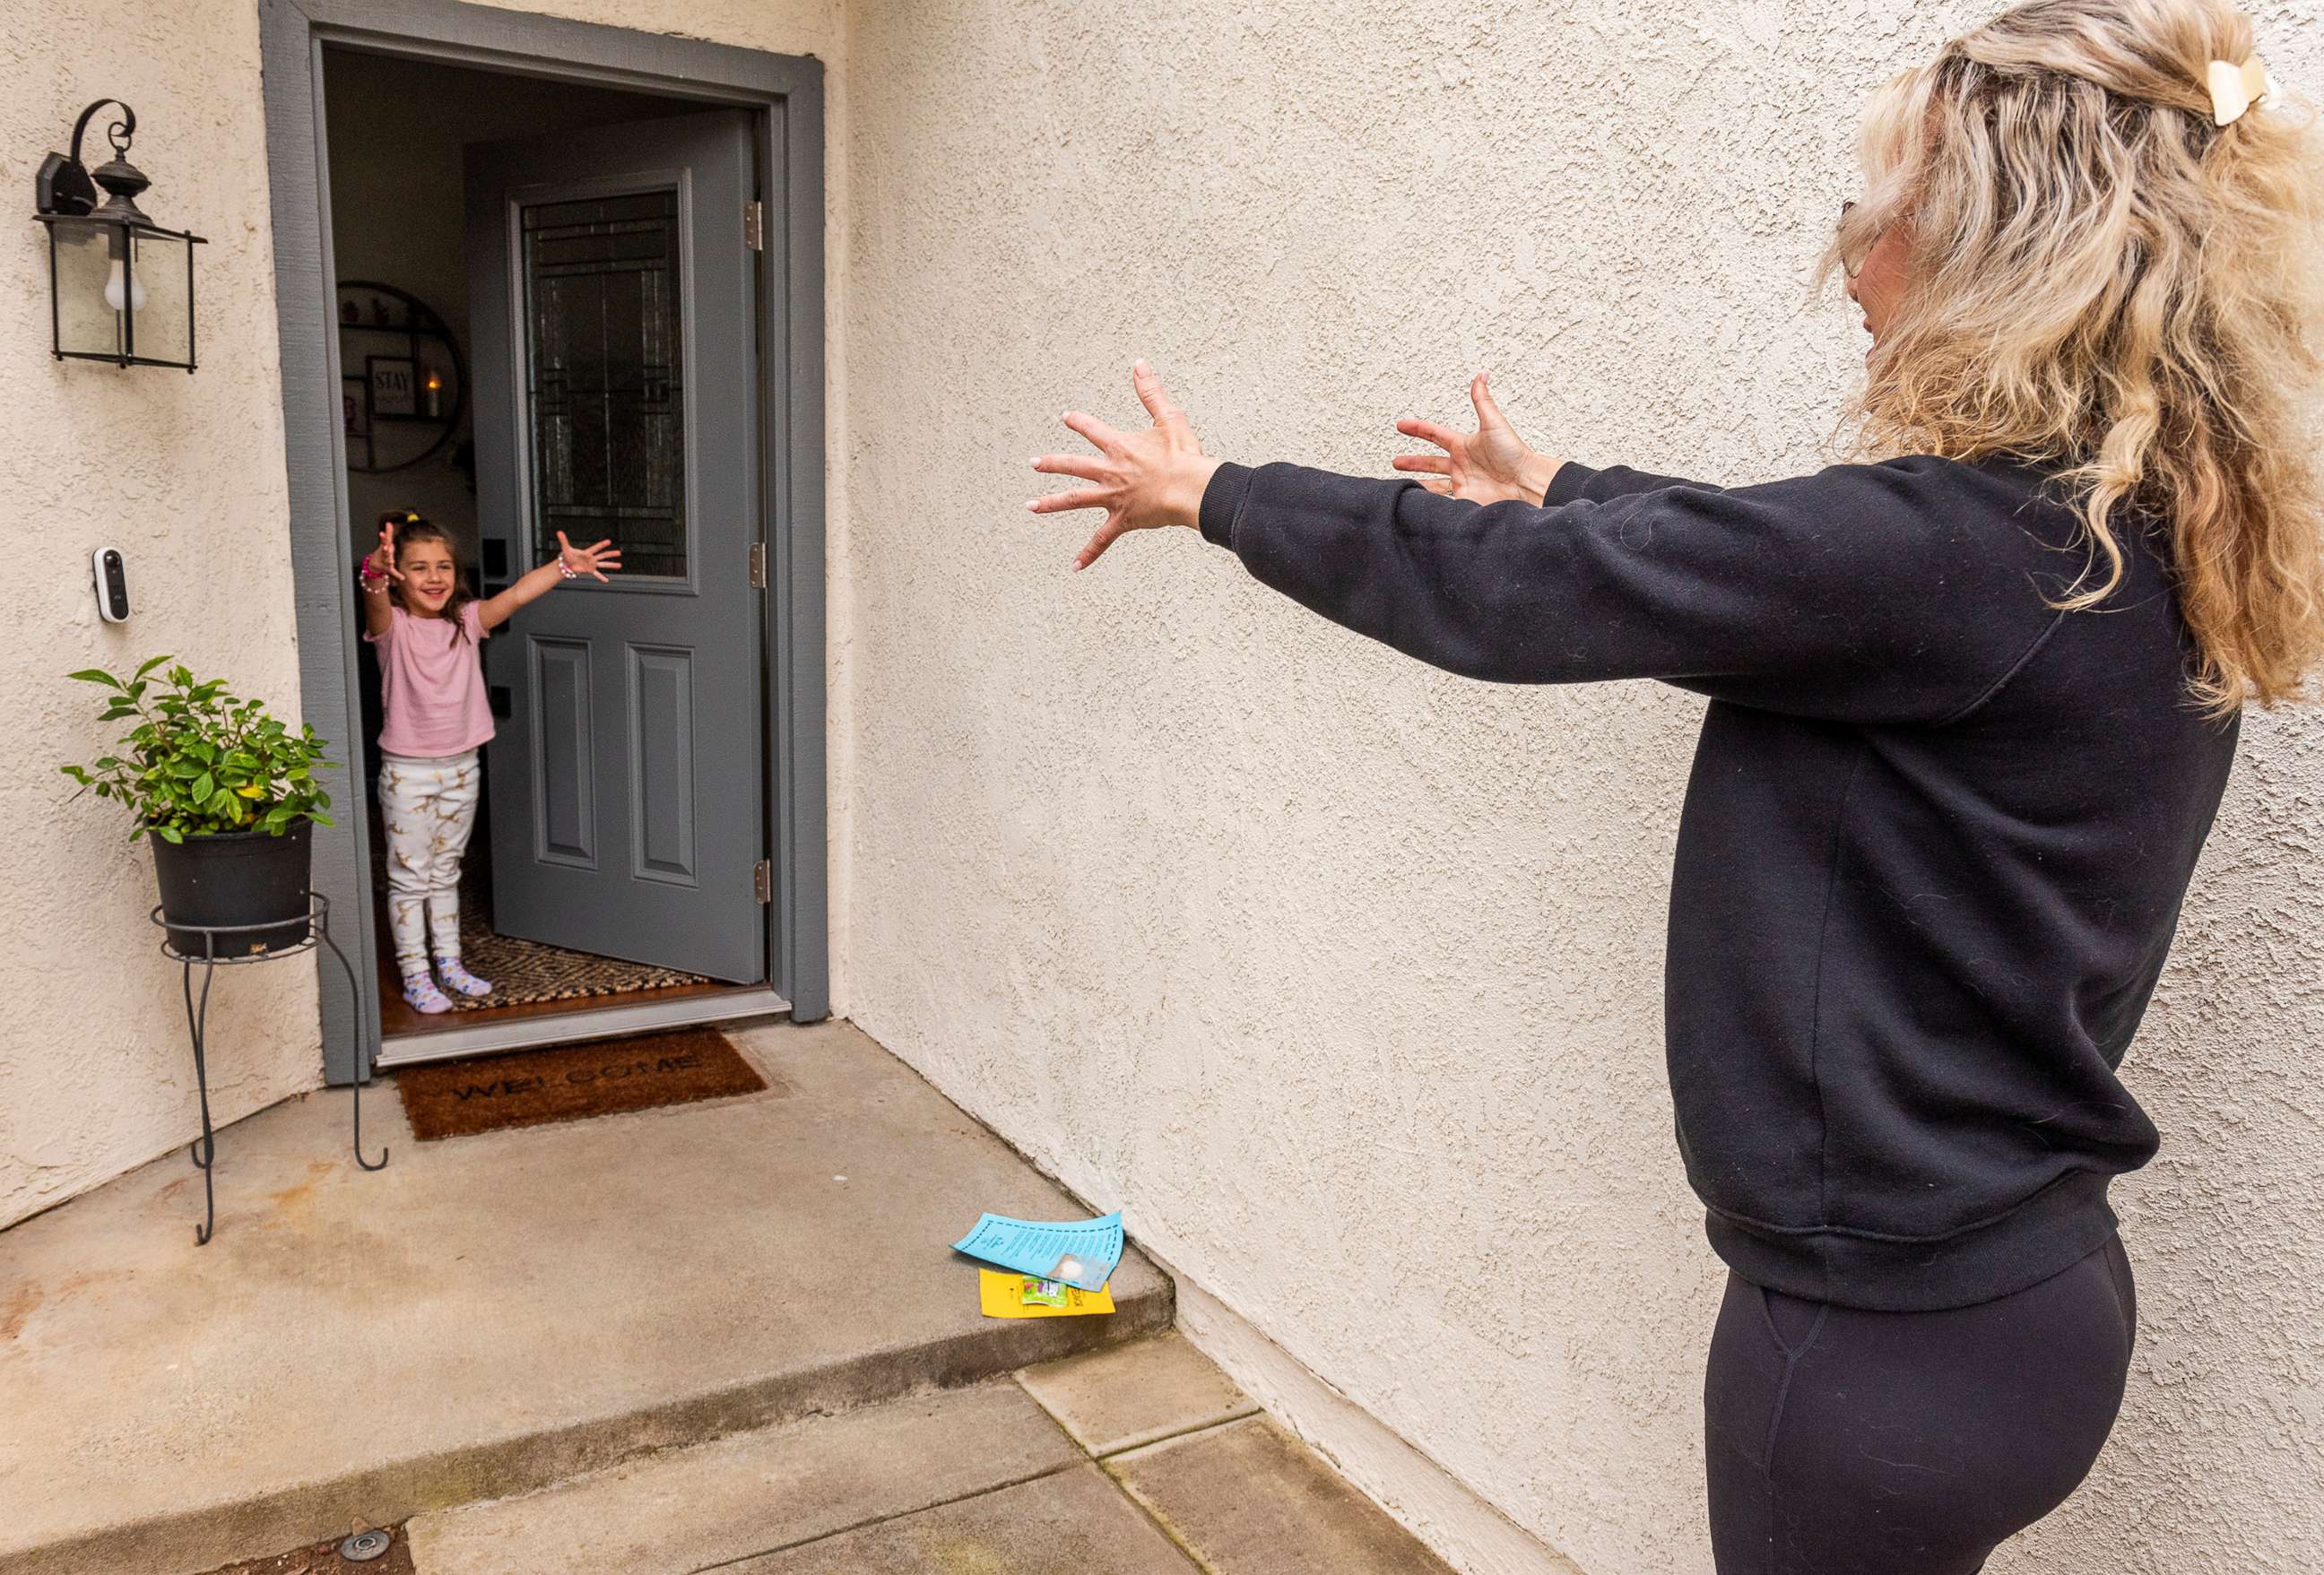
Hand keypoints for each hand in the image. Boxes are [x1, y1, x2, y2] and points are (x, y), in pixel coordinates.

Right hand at [364, 520, 403, 583]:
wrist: (374, 565)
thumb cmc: (382, 552)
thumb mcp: (385, 543)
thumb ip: (388, 533)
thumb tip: (389, 523)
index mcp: (384, 548)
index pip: (383, 542)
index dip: (383, 538)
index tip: (381, 534)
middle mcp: (384, 555)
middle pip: (385, 552)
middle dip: (385, 550)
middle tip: (386, 548)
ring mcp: (385, 562)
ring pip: (388, 561)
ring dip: (389, 561)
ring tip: (391, 561)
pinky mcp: (388, 569)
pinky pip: (394, 572)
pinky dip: (398, 575)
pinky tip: (402, 577)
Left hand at [556, 532, 621, 581]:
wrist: (566, 564)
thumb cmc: (567, 555)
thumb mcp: (565, 548)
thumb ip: (563, 540)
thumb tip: (559, 532)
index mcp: (587, 552)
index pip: (596, 548)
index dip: (602, 544)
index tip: (609, 541)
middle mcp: (591, 558)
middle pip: (603, 556)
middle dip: (611, 554)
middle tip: (619, 552)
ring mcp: (592, 564)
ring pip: (603, 564)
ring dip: (611, 565)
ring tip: (619, 565)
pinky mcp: (590, 570)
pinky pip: (597, 574)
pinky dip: (601, 577)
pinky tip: (606, 580)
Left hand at [1029, 360, 1223, 570]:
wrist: (1191, 488)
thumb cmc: (1184, 455)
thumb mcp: (1169, 417)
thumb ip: (1151, 392)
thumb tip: (1139, 365)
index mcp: (1120, 446)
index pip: (1091, 430)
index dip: (1078, 422)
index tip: (1066, 418)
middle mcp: (1110, 471)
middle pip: (1072, 466)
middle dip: (1051, 463)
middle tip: (1033, 462)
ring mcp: (1113, 497)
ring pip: (1074, 501)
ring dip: (1050, 503)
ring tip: (1030, 506)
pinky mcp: (1122, 520)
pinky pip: (1101, 540)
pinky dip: (1089, 554)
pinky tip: (1074, 566)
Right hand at [1391, 373, 1557, 505]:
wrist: (1524, 484)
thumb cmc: (1514, 454)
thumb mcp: (1494, 423)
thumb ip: (1482, 400)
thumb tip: (1481, 375)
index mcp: (1464, 445)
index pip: (1435, 434)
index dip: (1417, 429)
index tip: (1401, 425)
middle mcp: (1461, 465)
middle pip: (1431, 462)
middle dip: (1413, 462)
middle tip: (1396, 462)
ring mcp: (1462, 484)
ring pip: (1433, 484)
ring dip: (1418, 484)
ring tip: (1403, 487)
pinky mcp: (1465, 501)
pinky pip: (1443, 502)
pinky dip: (1430, 502)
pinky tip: (1420, 503)